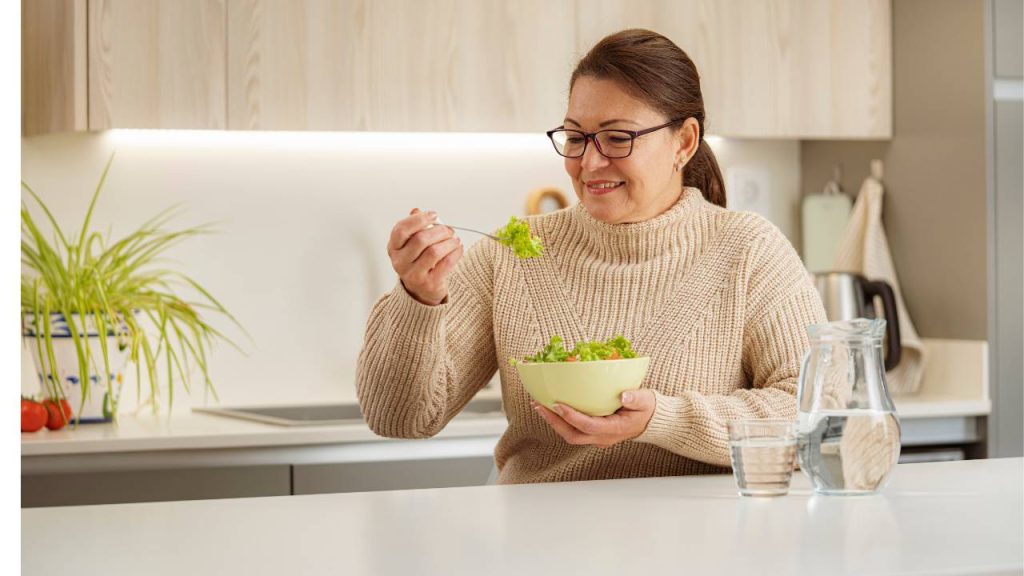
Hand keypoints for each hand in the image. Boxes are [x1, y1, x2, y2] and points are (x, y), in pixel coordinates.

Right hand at [387, 208, 462, 305]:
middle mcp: (400, 262)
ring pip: (434, 251)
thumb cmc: (419, 261)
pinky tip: (458, 248)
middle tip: (449, 230)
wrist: (422, 290)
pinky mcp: (428, 283)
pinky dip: (455, 253)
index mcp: (393, 248)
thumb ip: (414, 227)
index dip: (419, 219)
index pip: (401, 230)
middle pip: (420, 239)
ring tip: (455, 240)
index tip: (434, 215)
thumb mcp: (412, 244)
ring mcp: (413, 274)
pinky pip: (446, 263)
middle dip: (440, 231)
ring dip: (449, 242)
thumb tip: (417, 210)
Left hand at [531, 390, 655, 447]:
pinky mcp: (593, 434)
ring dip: (554, 421)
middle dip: (554, 421)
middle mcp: (603, 437)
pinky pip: (573, 430)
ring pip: (570, 435)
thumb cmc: (647, 409)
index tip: (557, 404)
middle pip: (573, 435)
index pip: (589, 426)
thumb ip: (636, 398)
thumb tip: (624, 396)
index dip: (571, 416)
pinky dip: (560, 420)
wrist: (651, 421)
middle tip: (539, 405)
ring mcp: (597, 438)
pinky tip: (552, 408)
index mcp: (615, 429)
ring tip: (540, 405)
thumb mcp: (646, 400)